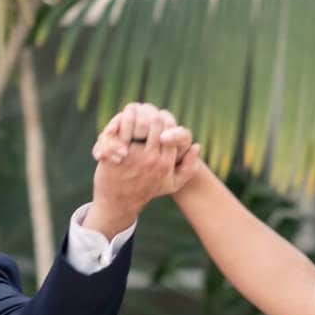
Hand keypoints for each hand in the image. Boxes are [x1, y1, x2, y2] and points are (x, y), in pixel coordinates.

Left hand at [83, 102, 192, 237]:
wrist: (119, 204)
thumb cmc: (146, 191)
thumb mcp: (171, 185)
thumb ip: (189, 167)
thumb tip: (197, 145)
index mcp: (166, 163)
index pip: (171, 130)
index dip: (164, 120)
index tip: (158, 118)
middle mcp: (152, 159)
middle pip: (156, 122)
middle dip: (151, 114)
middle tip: (146, 111)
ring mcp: (134, 156)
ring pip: (140, 122)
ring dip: (136, 112)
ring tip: (134, 110)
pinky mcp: (118, 153)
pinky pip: (123, 128)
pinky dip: (123, 119)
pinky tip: (122, 118)